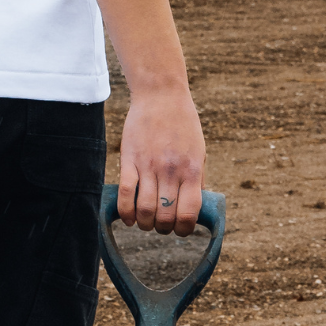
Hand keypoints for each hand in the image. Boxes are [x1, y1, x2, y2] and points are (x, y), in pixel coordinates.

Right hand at [116, 83, 206, 232]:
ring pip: (145, 210)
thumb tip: (193, 208)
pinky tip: (128, 218)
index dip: (184, 229)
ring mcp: (149, 166)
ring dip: (145, 224)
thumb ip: (196, 179)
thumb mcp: (199, 152)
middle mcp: (171, 171)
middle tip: (161, 225)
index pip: (188, 213)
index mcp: (192, 170)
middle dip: (163, 229)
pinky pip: (126, 194)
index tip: (180, 229)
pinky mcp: (129, 160)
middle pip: (165, 216)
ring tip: (145, 222)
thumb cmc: (183, 124)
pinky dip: (125, 212)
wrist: (161, 96)